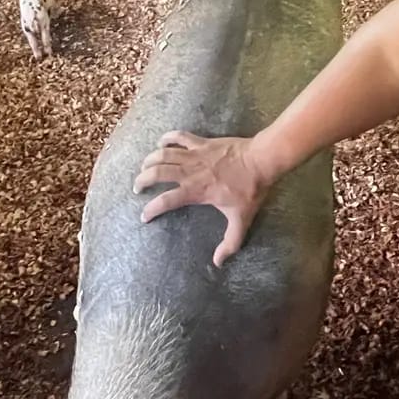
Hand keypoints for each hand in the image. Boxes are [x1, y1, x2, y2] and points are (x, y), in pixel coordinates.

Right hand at [133, 131, 273, 266]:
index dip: (151, 209)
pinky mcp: (202, 142)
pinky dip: (168, 138)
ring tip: (144, 166)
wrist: (261, 161)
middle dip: (143, 179)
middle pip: (157, 173)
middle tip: (138, 186)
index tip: (144, 216)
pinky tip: (161, 142)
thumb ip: (230, 243)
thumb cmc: (250, 190)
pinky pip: (180, 136)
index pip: (166, 201)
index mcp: (196, 191)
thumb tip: (218, 262)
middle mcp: (190, 172)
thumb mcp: (241, 220)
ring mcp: (195, 155)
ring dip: (150, 160)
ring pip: (164, 154)